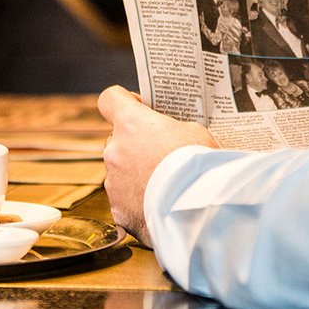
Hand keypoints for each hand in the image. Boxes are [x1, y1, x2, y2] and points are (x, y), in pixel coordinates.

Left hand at [97, 86, 217, 245]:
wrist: (198, 209)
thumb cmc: (199, 164)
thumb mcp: (194, 132)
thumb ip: (173, 130)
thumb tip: (170, 138)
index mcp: (131, 123)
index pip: (110, 99)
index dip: (124, 101)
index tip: (141, 108)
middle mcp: (115, 151)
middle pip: (118, 139)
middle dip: (136, 144)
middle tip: (162, 152)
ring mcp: (113, 182)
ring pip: (121, 172)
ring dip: (138, 174)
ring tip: (167, 184)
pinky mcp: (118, 209)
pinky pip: (126, 200)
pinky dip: (140, 201)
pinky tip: (162, 204)